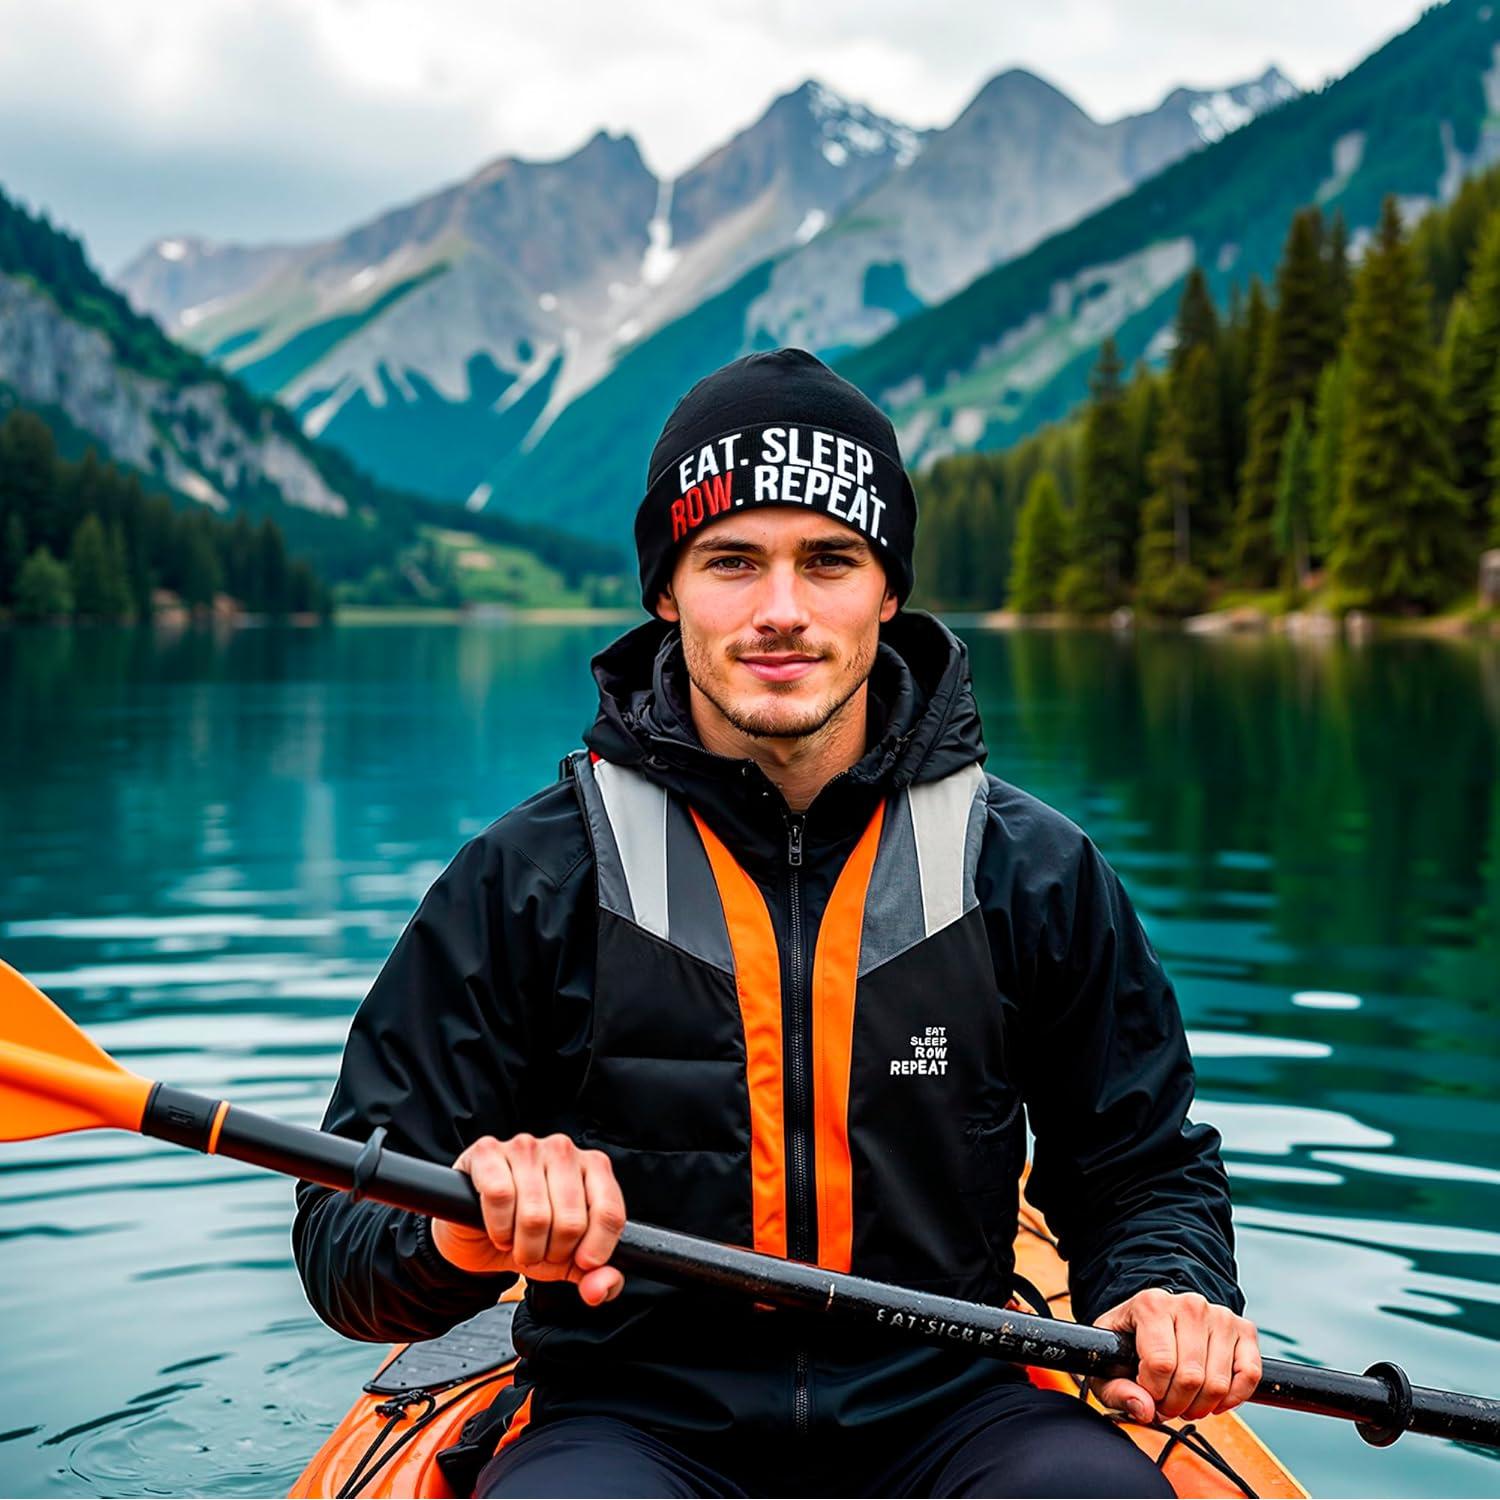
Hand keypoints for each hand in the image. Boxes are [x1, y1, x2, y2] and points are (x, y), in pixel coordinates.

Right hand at [431, 1133, 625, 1306]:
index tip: (581, 1263)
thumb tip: (600, 1288)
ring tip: (518, 1242)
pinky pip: (500, 1196)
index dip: (596, 1250)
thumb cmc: (529, 1236)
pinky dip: (498, 1227)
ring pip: (535, 1214)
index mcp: (594, 1166)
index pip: (609, 1212)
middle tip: (539, 1252)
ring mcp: (525, 1147)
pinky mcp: (487, 1152)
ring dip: (524, 1246)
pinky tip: (498, 1228)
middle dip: (553, 1252)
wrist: (477, 1233)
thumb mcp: (568, 1262)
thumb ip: (596, 1278)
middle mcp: (563, 1150)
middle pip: (572, 1221)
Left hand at [1090, 1289, 1260, 1422]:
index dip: (1153, 1393)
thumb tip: (1144, 1409)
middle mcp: (1188, 1304)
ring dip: (1202, 1406)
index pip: (1160, 1364)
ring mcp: (1219, 1315)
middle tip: (1167, 1404)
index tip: (1147, 1395)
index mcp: (1151, 1304)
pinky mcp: (1243, 1328)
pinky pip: (1249, 1374)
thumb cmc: (1130, 1342)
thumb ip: (1117, 1390)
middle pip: (1192, 1377)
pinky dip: (1234, 1398)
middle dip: (1176, 1405)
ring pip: (1219, 1382)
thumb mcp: (1108, 1363)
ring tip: (1186, 1400)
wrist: (1156, 1318)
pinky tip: (1214, 1399)